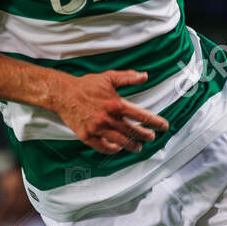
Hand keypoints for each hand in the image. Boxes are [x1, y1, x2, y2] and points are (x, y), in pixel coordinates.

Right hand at [52, 70, 170, 154]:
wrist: (63, 94)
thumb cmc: (86, 85)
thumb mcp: (108, 77)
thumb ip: (128, 78)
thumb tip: (145, 76)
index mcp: (116, 104)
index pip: (141, 116)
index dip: (155, 122)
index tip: (163, 126)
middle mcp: (108, 118)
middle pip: (132, 131)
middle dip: (145, 136)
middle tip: (151, 137)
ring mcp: (97, 128)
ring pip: (120, 141)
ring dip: (131, 145)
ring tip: (137, 147)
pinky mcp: (87, 135)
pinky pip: (102, 147)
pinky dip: (112, 149)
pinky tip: (118, 148)